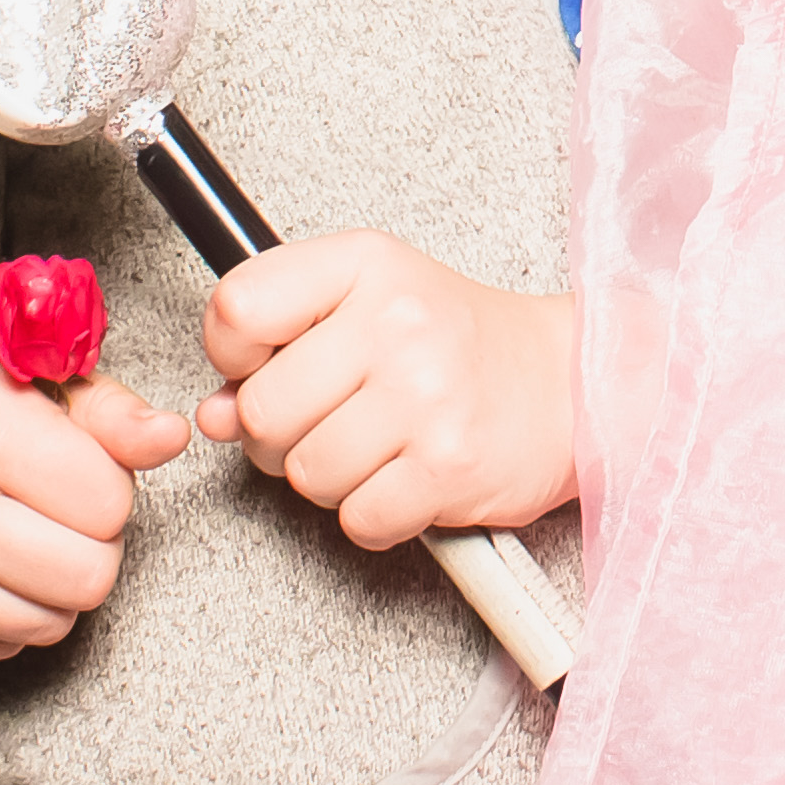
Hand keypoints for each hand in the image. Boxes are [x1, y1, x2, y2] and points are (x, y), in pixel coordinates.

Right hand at [0, 316, 194, 662]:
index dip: (109, 485)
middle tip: (62, 507)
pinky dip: (13, 613)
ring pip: (50, 625)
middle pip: (88, 577)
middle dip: (94, 542)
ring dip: (58, 585)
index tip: (79, 465)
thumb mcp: (38, 373)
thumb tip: (172, 438)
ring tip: (30, 533)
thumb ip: (113, 414)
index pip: (107, 503)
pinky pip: (1, 648)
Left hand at [195, 233, 575, 553]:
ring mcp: (424, 395)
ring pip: (305, 474)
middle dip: (281, 436)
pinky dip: (375, 514)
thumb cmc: (458, 342)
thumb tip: (213, 414)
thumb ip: (278, 345)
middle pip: (262, 411)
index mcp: (363, 265)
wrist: (572, 383)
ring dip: (331, 478)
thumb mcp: (367, 304)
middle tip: (331, 419)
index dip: (235, 355)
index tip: (269, 364)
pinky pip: (358, 519)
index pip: (238, 309)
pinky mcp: (449, 466)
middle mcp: (395, 322)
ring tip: (377, 447)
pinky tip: (405, 479)